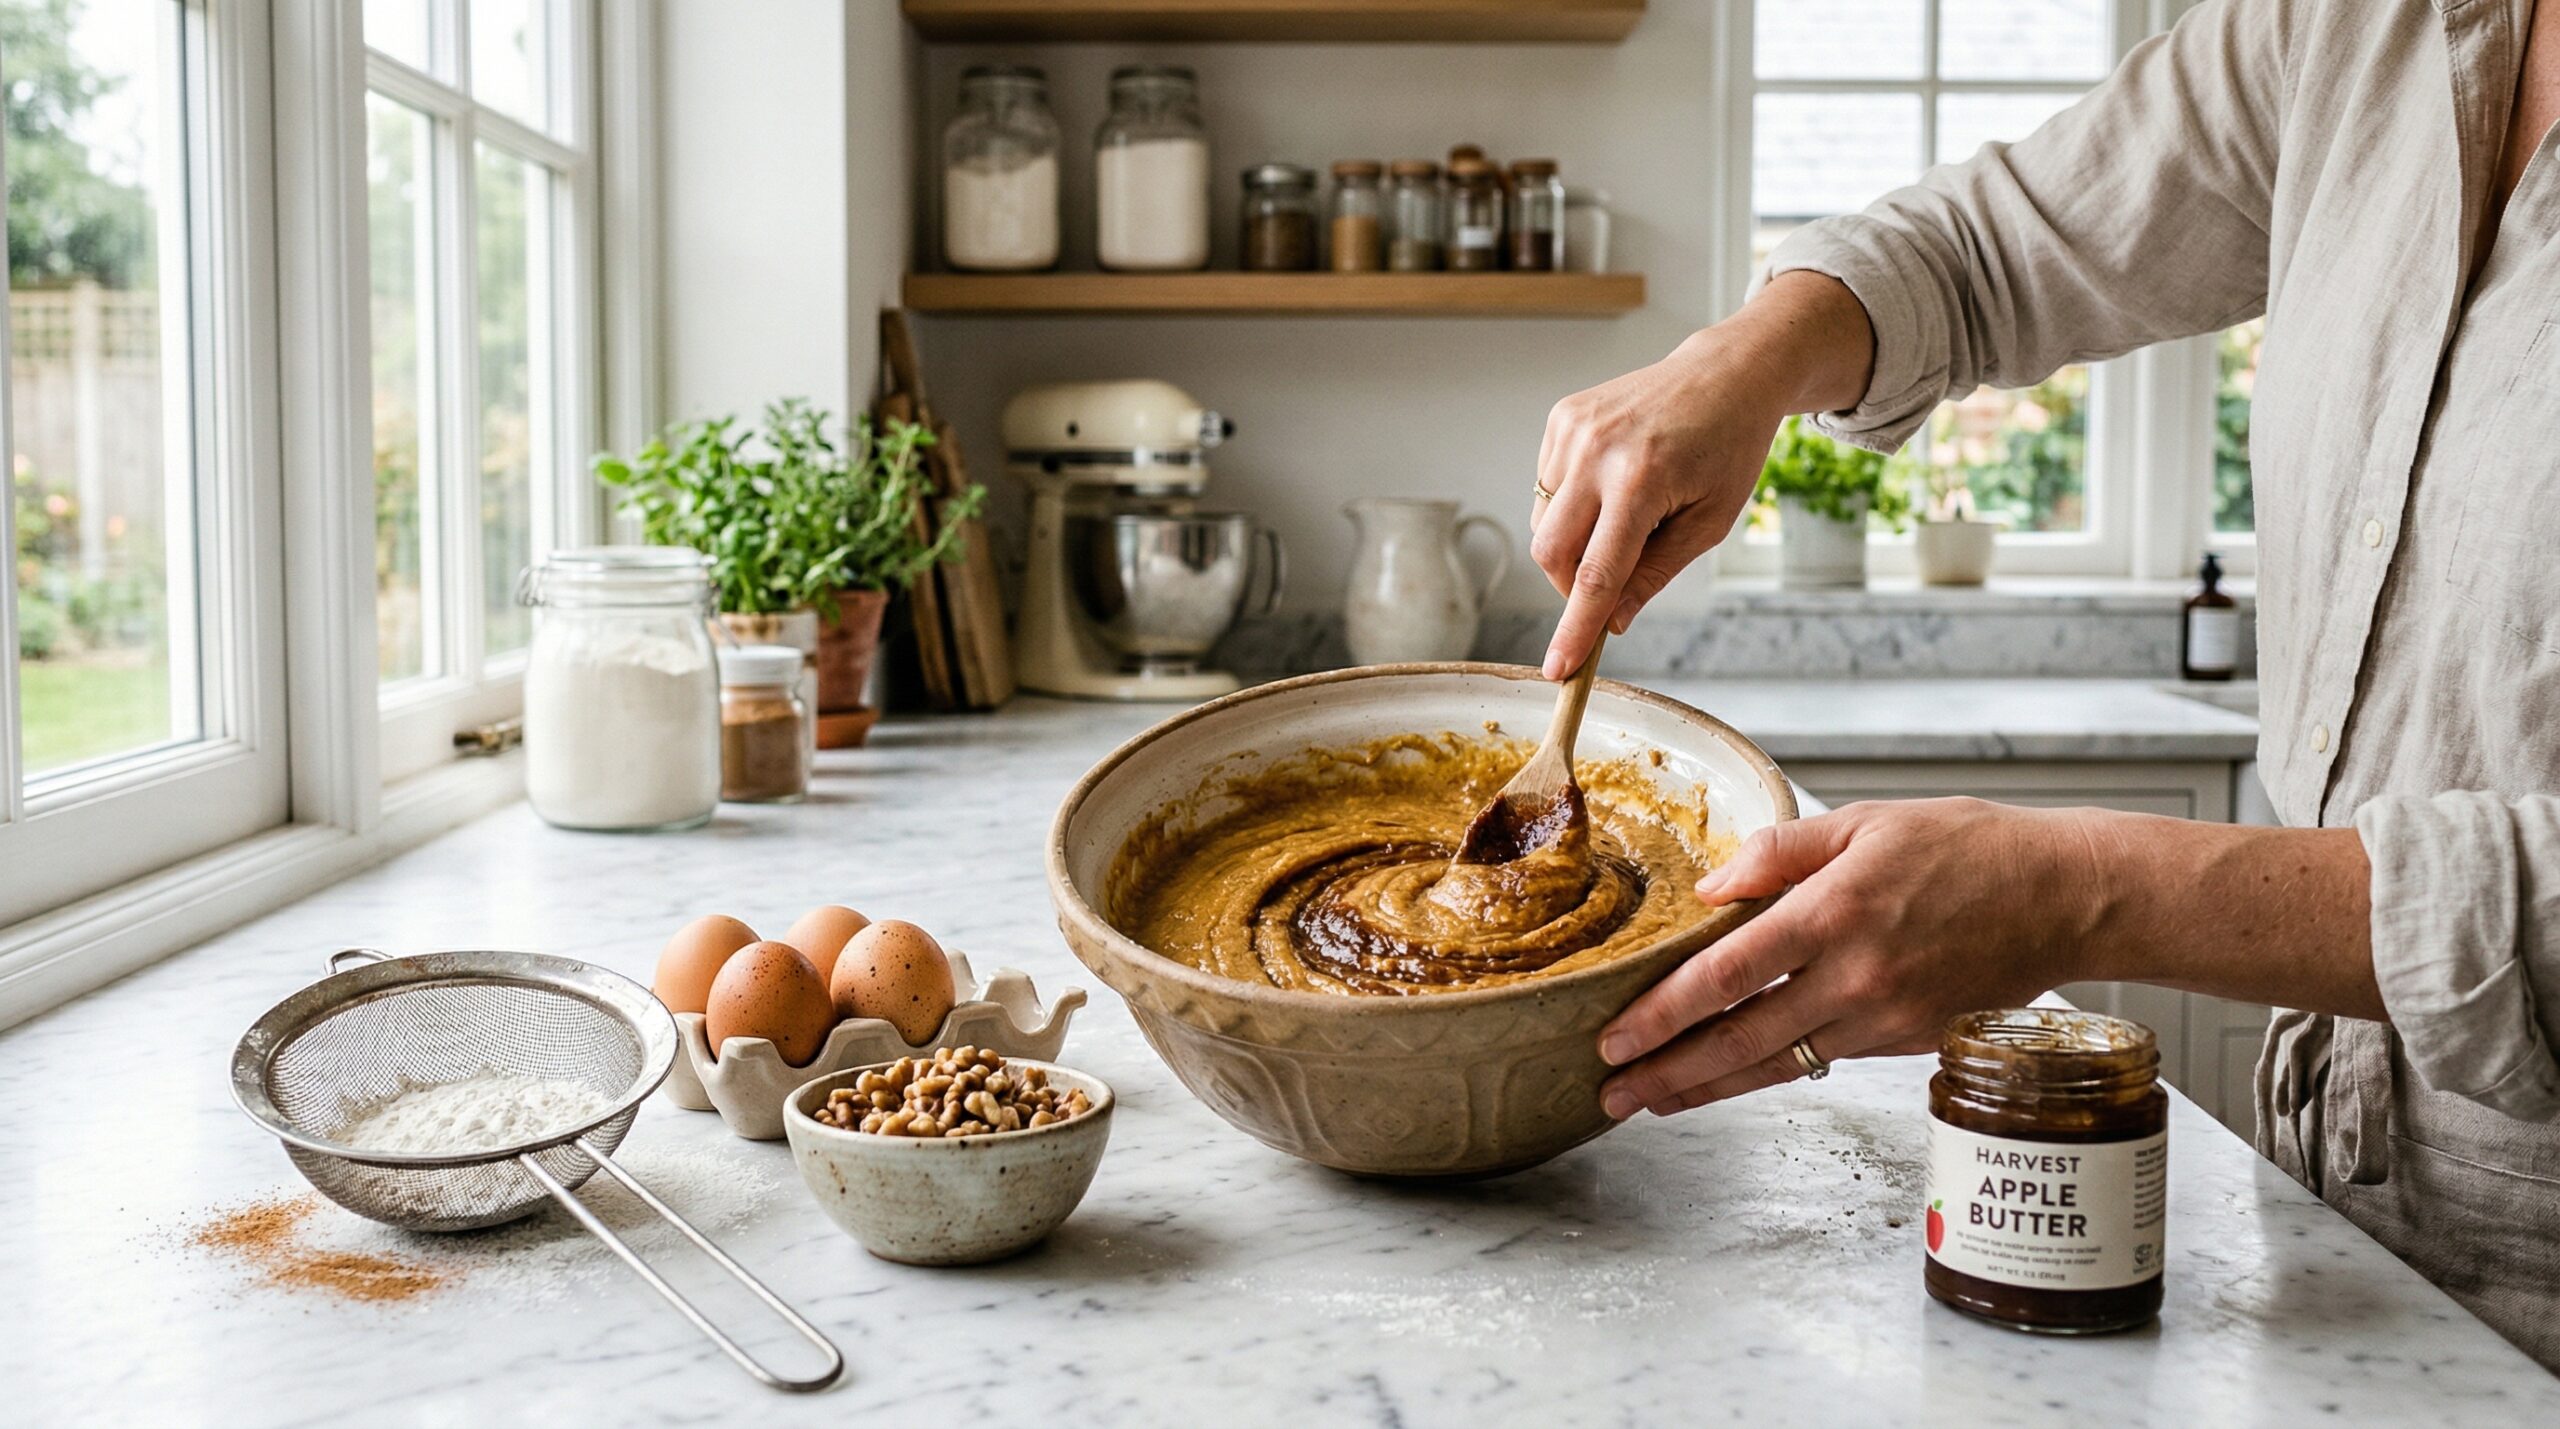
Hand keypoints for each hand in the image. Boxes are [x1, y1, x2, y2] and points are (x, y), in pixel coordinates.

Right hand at [1530, 341, 1783, 678]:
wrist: (1726, 373)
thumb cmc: (1728, 448)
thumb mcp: (1709, 523)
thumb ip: (1654, 574)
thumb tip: (1611, 622)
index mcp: (1642, 481)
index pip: (1596, 574)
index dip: (1575, 629)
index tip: (1557, 669)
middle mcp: (1597, 452)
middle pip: (1553, 552)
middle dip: (1573, 584)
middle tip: (1614, 581)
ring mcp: (1572, 430)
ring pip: (1544, 523)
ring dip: (1574, 542)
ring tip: (1626, 515)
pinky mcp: (1561, 418)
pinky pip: (1547, 488)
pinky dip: (1572, 505)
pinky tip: (1612, 483)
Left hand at [1595, 798, 2110, 1119]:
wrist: (2064, 897)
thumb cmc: (1966, 848)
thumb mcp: (1865, 822)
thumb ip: (1780, 852)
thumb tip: (1711, 889)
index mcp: (1834, 913)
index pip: (1725, 976)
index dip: (1661, 1014)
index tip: (1613, 1038)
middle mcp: (1855, 977)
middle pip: (1739, 1040)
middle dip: (1666, 1073)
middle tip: (1610, 1095)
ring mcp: (1883, 1018)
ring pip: (1777, 1065)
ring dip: (1707, 1088)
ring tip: (1653, 1103)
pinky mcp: (1906, 1040)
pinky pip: (1823, 1059)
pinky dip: (1770, 1070)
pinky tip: (1730, 1074)